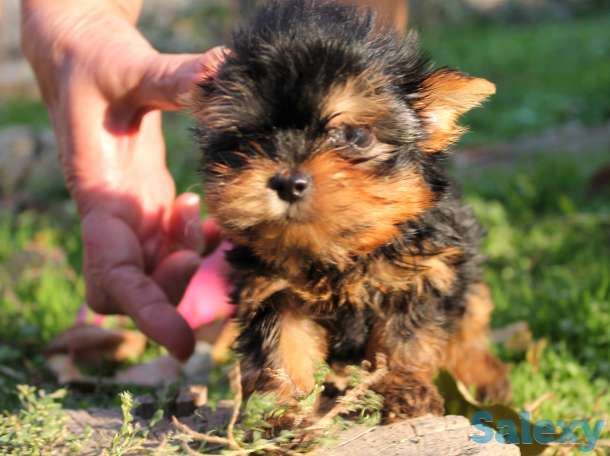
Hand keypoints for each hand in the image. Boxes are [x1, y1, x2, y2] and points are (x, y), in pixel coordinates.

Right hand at [22, 0, 225, 359]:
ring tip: (204, 215)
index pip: (114, 275)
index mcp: (99, 197)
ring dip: (191, 260)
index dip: (146, 313)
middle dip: (174, 288)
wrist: (80, 55)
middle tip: (203, 247)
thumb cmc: (93, 61)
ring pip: (159, 271)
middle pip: (136, 289)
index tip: (184, 346)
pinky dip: (200, 243)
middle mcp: (115, 217)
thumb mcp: (127, 65)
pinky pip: (174, 245)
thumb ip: (171, 77)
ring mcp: (133, 212)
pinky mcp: (149, 202)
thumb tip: (222, 72)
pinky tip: (211, 215)